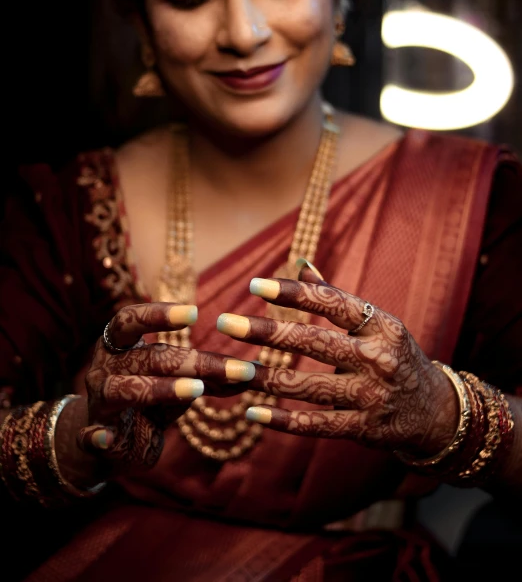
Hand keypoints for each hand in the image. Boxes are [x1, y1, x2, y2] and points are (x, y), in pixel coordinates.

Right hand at [77, 302, 255, 474]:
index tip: (193, 312)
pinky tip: (106, 439)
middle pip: (147, 357)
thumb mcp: (177, 382)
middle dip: (190, 362)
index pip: (131, 319)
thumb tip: (251, 372)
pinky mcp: (94, 436)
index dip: (159, 314)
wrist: (108, 443)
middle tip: (231, 369)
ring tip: (194, 390)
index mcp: (121, 345)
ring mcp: (98, 401)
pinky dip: (97, 437)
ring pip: (122, 389)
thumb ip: (208, 375)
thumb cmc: (148, 399)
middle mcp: (105, 366)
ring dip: (159, 389)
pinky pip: (91, 435)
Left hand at [216, 265, 458, 457]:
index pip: (332, 303)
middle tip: (226, 323)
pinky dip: (282, 421)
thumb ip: (337, 298)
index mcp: (380, 326)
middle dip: (267, 333)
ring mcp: (371, 397)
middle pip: (315, 342)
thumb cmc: (396, 356)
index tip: (255, 286)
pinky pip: (315, 425)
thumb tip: (301, 264)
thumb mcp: (377, 324)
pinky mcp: (363, 429)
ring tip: (232, 369)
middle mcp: (377, 359)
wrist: (435, 411)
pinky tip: (253, 412)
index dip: (293, 294)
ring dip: (266, 378)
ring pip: (308, 386)